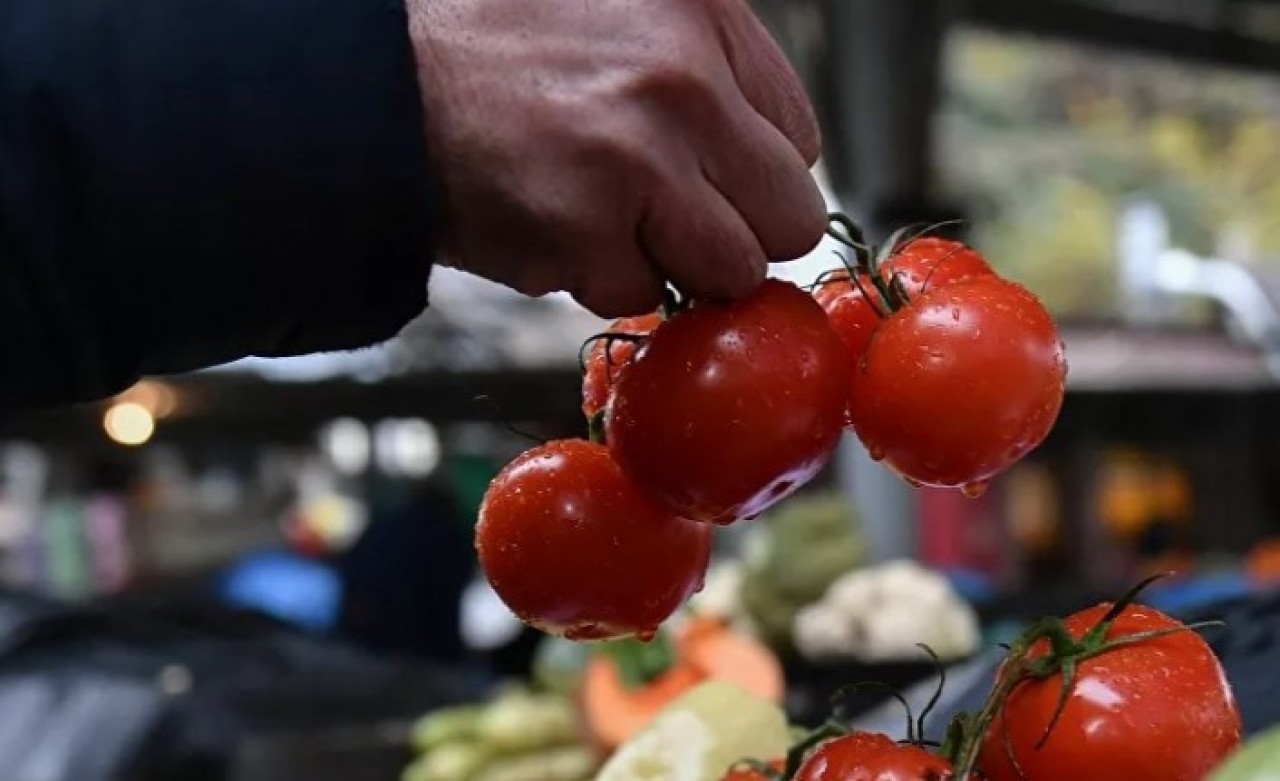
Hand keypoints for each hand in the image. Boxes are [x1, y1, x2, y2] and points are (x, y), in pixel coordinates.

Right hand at [407, 0, 825, 317]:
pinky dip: (592, 275)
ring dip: (667, 261)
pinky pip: (633, 293)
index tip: (707, 177)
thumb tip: (770, 153)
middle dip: (734, 232)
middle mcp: (682, 83)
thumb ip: (709, 65)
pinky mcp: (582, 233)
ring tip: (598, 211)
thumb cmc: (491, 49)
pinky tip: (547, 220)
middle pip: (788, 220)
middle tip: (670, 217)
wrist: (368, 89)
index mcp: (702, 13)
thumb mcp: (621, 8)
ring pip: (725, 271)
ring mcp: (636, 163)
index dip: (750, 173)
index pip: (800, 139)